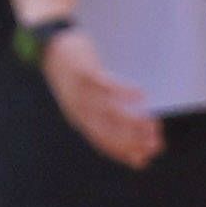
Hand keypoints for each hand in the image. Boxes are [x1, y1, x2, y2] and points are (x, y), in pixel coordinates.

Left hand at [33, 23, 162, 169]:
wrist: (49, 46)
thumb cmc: (73, 76)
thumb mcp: (82, 100)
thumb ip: (103, 116)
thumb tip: (127, 131)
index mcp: (79, 117)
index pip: (101, 142)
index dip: (123, 152)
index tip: (144, 160)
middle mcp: (79, 107)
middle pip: (107, 130)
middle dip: (132, 141)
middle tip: (156, 145)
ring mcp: (81, 90)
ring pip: (109, 111)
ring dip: (133, 121)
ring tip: (153, 126)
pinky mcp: (84, 71)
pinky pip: (107, 84)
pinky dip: (125, 91)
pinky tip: (143, 95)